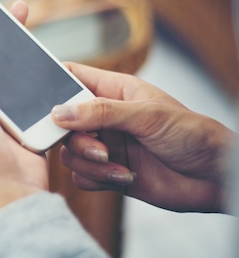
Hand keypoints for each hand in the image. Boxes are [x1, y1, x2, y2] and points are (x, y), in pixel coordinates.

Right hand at [51, 62, 235, 212]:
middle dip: (75, 138)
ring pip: (70, 152)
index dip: (53, 85)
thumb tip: (59, 112)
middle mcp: (105, 118)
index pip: (72, 78)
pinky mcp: (108, 173)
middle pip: (63, 122)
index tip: (43, 101)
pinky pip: (81, 177)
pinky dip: (96, 179)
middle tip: (99, 148)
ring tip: (117, 165)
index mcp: (113, 91)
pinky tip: (123, 178)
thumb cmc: (193, 135)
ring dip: (88, 163)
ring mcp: (106, 145)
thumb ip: (101, 112)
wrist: (214, 179)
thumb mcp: (146, 115)